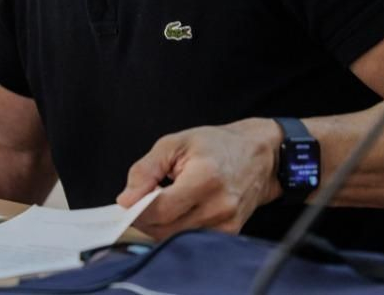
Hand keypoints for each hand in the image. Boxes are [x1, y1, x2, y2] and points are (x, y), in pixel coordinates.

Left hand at [115, 119, 280, 240]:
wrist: (259, 156)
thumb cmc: (216, 145)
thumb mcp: (174, 144)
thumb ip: (146, 170)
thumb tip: (125, 199)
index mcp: (205, 179)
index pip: (161, 209)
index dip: (136, 209)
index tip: (125, 202)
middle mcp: (218, 207)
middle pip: (165, 229)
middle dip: (144, 218)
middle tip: (138, 201)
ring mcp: (226, 224)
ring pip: (175, 238)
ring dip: (159, 224)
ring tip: (160, 201)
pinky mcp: (229, 234)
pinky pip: (190, 239)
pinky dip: (175, 228)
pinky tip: (177, 210)